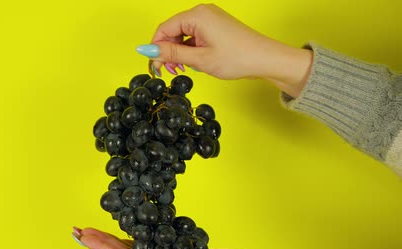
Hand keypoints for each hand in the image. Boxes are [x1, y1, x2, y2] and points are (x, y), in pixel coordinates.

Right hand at [139, 4, 311, 97]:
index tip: (154, 66)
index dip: (155, 48)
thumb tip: (148, 50)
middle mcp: (202, 13)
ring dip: (177, 52)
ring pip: (181, 35)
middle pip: (171, 31)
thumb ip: (171, 54)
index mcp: (197, 16)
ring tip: (182, 69)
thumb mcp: (199, 59)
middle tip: (169, 71)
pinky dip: (188, 50)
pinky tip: (192, 63)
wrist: (265, 59)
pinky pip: (193, 36)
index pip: (164, 29)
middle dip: (167, 51)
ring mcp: (209, 19)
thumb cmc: (238, 58)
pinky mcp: (214, 27)